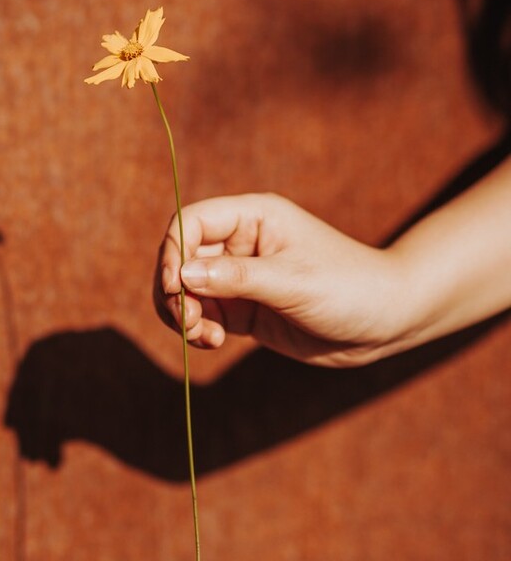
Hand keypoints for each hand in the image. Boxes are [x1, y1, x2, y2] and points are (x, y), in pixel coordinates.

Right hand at [154, 193, 405, 366]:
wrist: (388, 323)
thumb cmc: (349, 288)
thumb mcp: (293, 282)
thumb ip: (235, 278)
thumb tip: (181, 275)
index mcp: (253, 218)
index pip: (190, 222)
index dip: (172, 251)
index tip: (174, 286)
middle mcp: (239, 243)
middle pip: (178, 258)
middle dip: (173, 291)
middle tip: (187, 322)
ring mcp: (238, 277)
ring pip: (184, 290)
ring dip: (182, 315)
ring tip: (204, 337)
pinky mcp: (242, 309)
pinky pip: (201, 315)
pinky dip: (197, 331)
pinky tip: (214, 342)